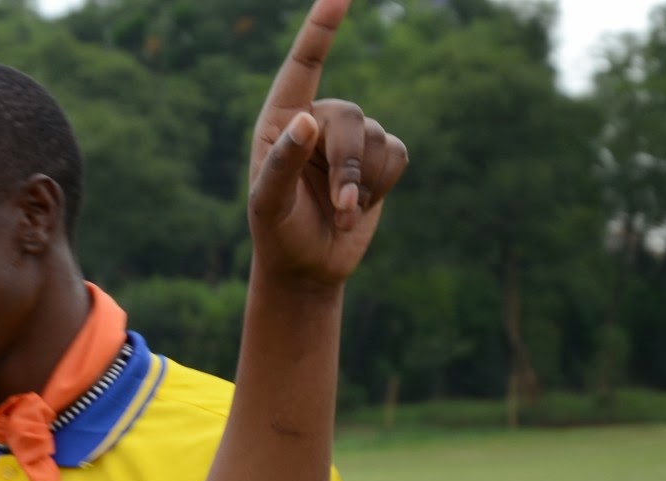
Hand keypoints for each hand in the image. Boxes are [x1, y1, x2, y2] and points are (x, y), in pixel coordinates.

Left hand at [245, 0, 407, 290]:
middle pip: (350, 117)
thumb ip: (282, 163)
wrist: (307, 267)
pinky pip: (397, 153)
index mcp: (280, 121)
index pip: (303, 65)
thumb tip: (307, 120)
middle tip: (341, 203)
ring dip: (364, 181)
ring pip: (376, 137)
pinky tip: (361, 203)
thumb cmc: (278, 233)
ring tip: (342, 210)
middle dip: (349, 163)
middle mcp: (316, 120)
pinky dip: (382, 184)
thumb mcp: (269, 205)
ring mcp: (350, 137)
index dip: (321, 27)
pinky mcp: (378, 157)